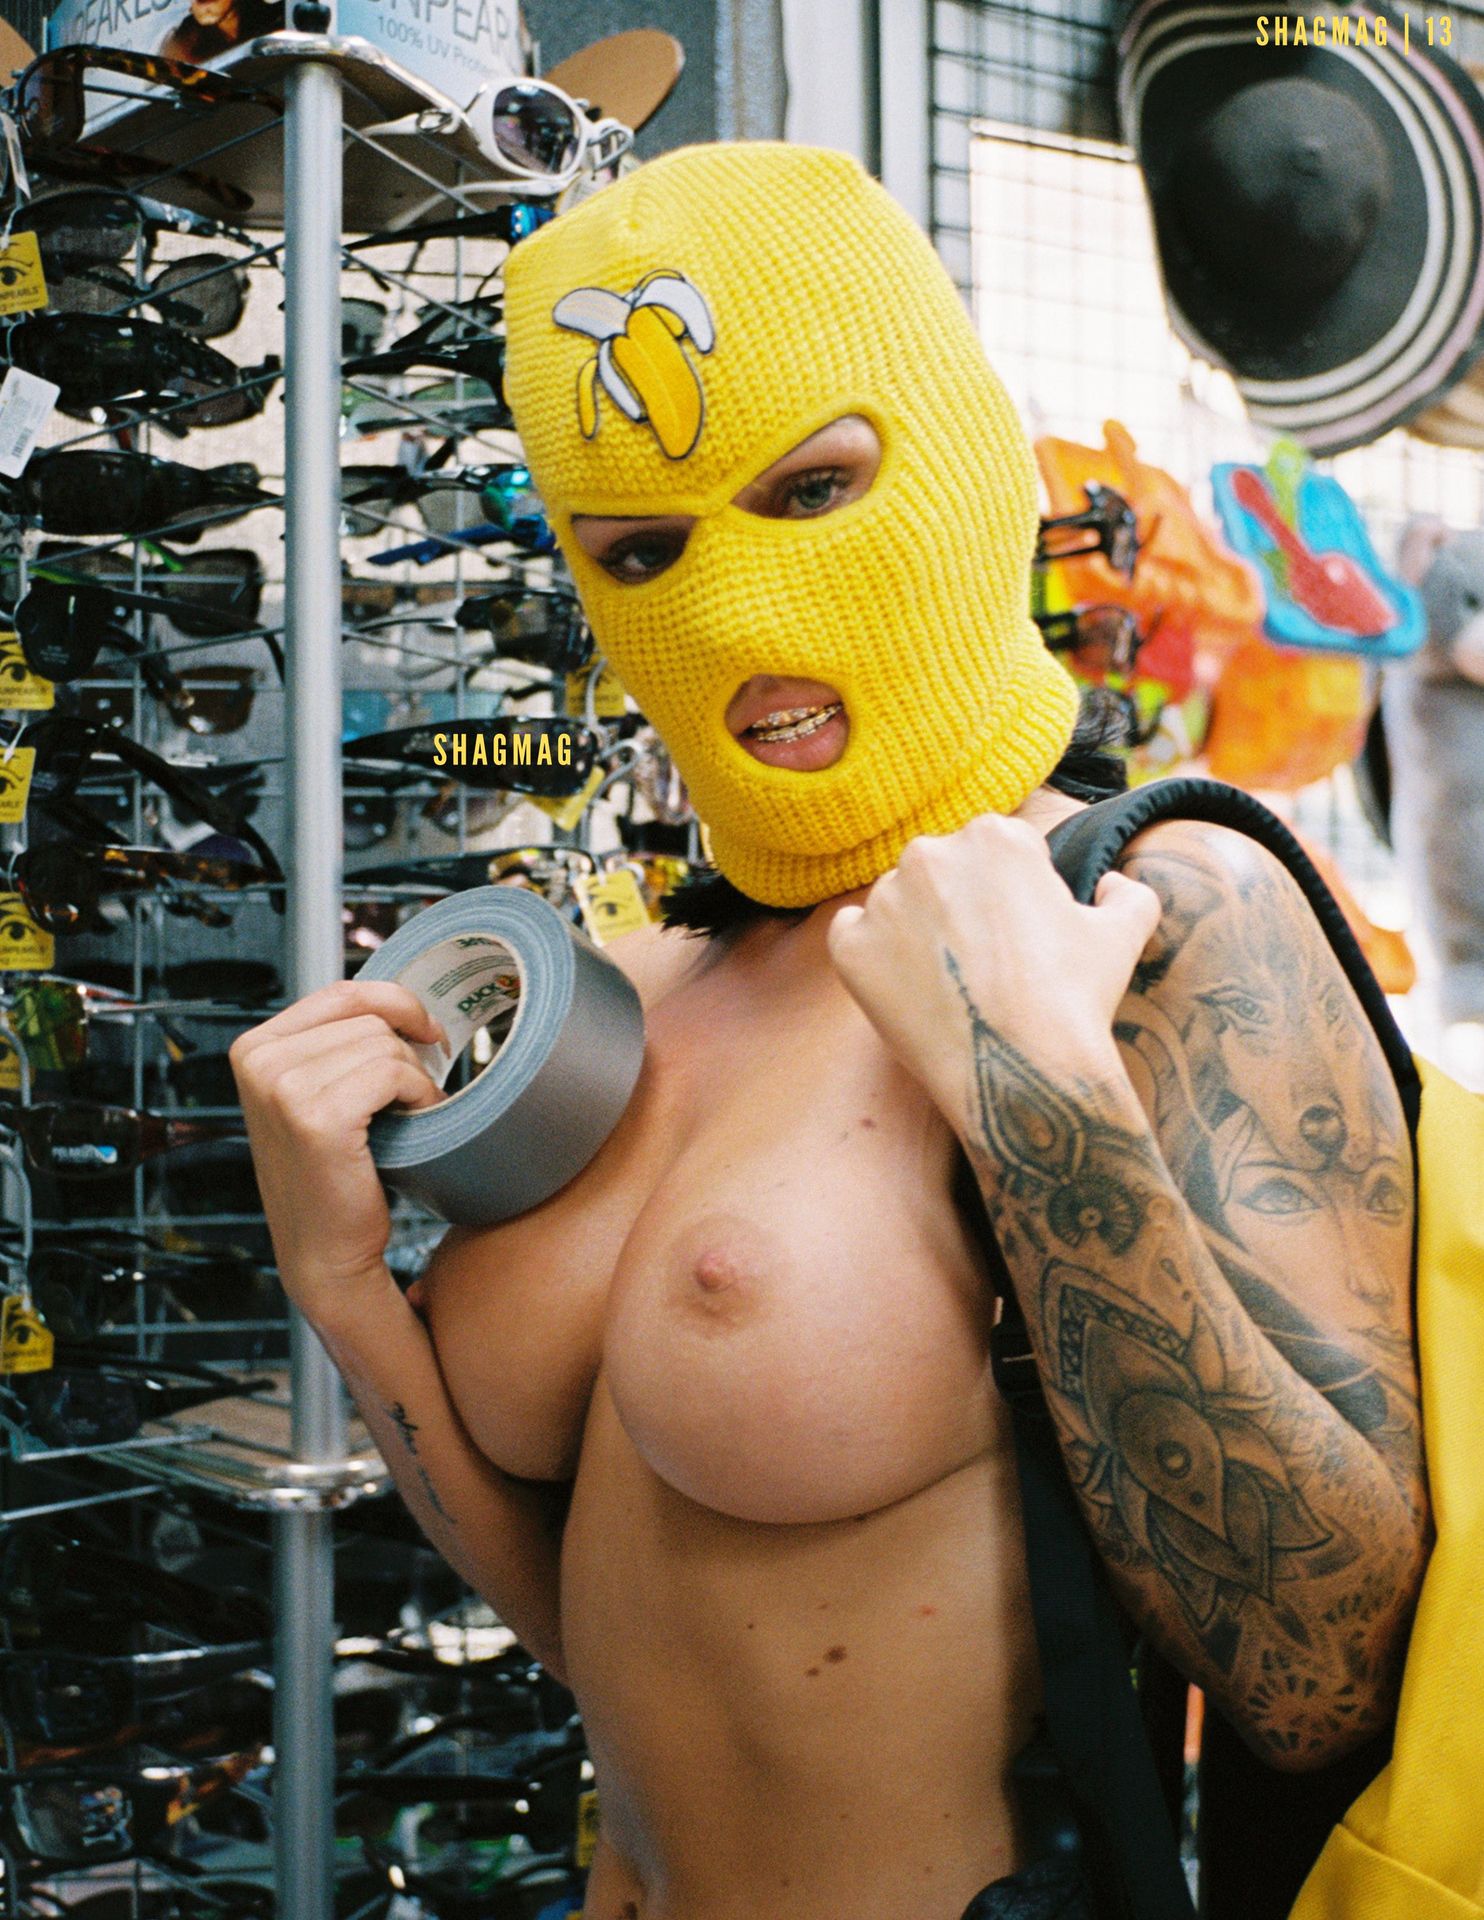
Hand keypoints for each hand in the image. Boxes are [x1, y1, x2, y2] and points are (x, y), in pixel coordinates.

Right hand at [229, 980, 446, 1323]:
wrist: (326, 1252)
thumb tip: (401, 1000)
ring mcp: (282, 1088)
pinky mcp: (316, 1117)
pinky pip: (393, 1074)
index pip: (343, 993)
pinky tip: (414, 1121)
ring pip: (385, 1045)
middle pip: (369, 1018)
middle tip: (412, 1096)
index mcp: (255, 1046)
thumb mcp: (320, 1093)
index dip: (396, 1003)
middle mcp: (259, 1061)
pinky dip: (418, 1094)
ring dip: (414, 1078)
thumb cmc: (334, 1174)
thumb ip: (338, 1044)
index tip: (426, 1031)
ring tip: (407, 1115)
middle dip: (406, 1053)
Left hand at [826, 815, 1160, 1123]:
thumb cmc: (1076, 1000)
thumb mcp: (1124, 934)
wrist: (1022, 1072)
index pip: (994, 853)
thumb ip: (1127, 892)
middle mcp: (931, 853)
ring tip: (951, 984)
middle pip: (941, 872)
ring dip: (917, 931)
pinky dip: (873, 956)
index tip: (1021, 937)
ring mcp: (883, 899)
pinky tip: (909, 988)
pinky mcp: (850, 946)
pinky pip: (852, 934)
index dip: (1012, 897)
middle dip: (959, 907)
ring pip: (897, 903)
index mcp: (995, 836)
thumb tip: (1110, 884)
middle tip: (985, 965)